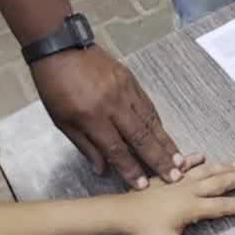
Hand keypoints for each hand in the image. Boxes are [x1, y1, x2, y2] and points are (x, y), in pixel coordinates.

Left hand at [31, 45, 195, 187]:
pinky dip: (158, 123)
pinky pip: (148, 106)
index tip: (144, 185)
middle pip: (141, 137)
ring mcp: (125, 91)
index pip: (116, 149)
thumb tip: (102, 169)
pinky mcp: (131, 80)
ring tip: (179, 160)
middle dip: (159, 159)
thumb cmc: (55, 86)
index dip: (131, 169)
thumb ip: (85, 145)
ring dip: (166, 143)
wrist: (60, 48)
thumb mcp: (62, 120)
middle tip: (175, 176)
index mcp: (92, 117)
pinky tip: (165, 135)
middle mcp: (113, 105)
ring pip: (150, 121)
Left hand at [118, 161, 234, 234]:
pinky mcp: (165, 176)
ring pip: (205, 170)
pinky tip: (201, 155)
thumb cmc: (145, 230)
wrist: (122, 212)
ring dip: (223, 167)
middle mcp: (189, 190)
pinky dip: (194, 159)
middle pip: (219, 182)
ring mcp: (177, 181)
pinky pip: (184, 164)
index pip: (222, 206)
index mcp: (193, 207)